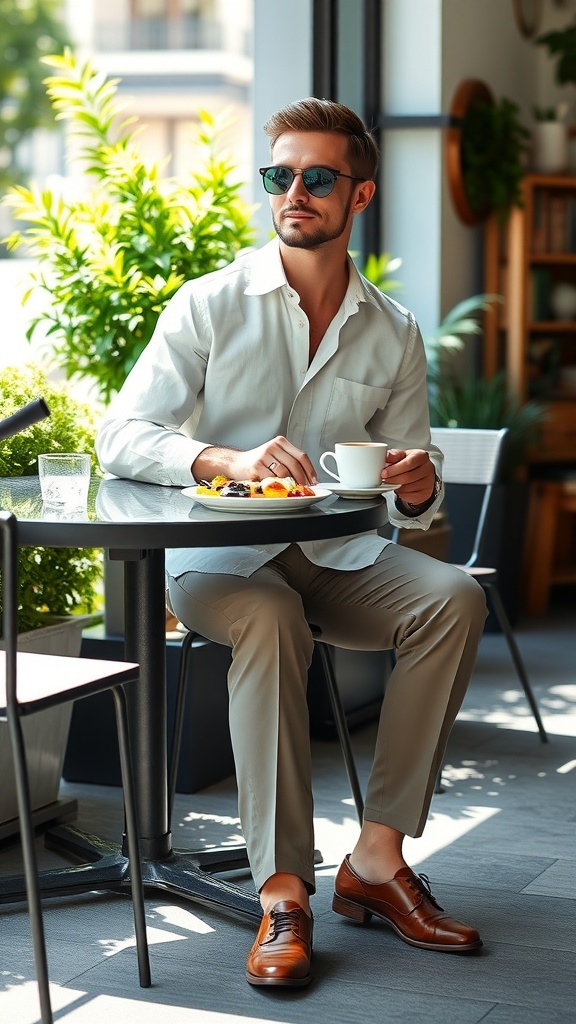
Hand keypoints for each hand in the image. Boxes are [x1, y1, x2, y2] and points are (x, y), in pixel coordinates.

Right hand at [192, 436, 317, 485]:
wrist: (236, 463)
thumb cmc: (258, 461)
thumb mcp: (275, 455)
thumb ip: (289, 461)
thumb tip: (307, 477)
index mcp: (280, 442)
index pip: (301, 456)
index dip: (310, 470)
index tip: (314, 480)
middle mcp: (272, 447)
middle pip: (295, 465)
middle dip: (302, 479)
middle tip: (305, 488)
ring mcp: (264, 456)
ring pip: (285, 472)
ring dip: (291, 483)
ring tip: (292, 489)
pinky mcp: (256, 467)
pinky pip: (272, 478)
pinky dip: (278, 485)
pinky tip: (278, 487)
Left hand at [381, 449, 435, 505]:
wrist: (419, 475)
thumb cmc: (409, 464)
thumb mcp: (401, 456)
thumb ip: (393, 455)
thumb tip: (387, 456)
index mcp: (421, 456)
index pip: (408, 463)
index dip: (394, 469)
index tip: (384, 473)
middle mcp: (428, 468)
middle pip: (408, 476)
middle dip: (393, 479)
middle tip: (384, 480)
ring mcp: (428, 481)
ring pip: (408, 487)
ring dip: (396, 486)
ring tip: (392, 483)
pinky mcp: (426, 493)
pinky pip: (410, 495)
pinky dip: (401, 493)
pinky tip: (399, 488)